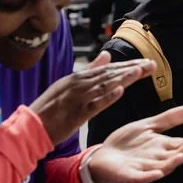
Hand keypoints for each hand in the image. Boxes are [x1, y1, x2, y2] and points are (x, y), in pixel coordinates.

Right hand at [30, 52, 154, 144]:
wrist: (30, 128)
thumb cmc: (50, 108)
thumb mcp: (69, 84)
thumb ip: (90, 70)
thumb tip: (107, 55)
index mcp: (78, 78)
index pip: (108, 69)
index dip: (128, 65)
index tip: (146, 62)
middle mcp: (78, 85)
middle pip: (110, 74)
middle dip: (132, 68)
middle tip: (152, 64)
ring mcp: (76, 99)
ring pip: (104, 86)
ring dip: (123, 78)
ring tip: (140, 71)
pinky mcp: (75, 114)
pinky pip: (93, 105)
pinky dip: (106, 98)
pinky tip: (120, 92)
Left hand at [87, 105, 182, 182]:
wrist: (101, 156)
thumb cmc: (126, 142)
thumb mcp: (148, 125)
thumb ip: (169, 119)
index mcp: (162, 146)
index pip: (180, 143)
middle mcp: (156, 159)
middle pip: (174, 156)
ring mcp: (144, 168)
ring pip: (163, 168)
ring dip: (172, 163)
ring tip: (181, 156)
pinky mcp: (129, 175)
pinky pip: (142, 178)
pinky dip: (150, 176)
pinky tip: (158, 173)